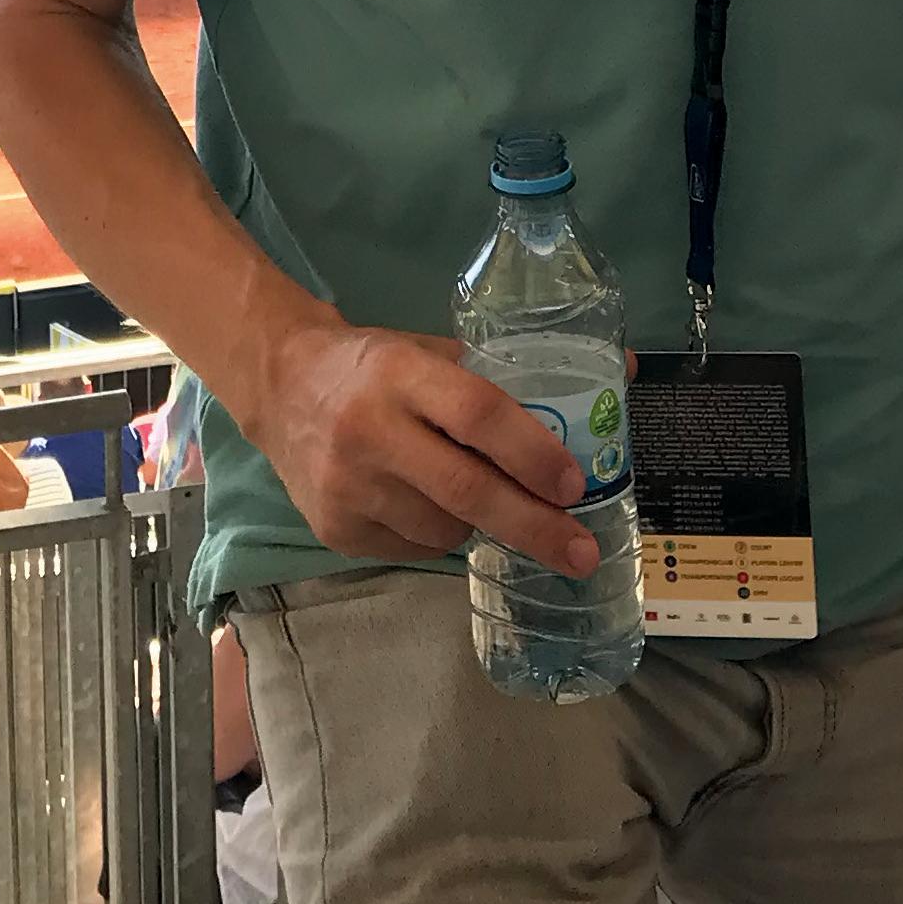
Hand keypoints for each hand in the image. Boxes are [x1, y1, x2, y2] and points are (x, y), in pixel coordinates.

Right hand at [237, 317, 597, 576]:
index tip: (574, 483)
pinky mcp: (335, 529)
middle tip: (583, 552)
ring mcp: (348, 487)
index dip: (530, 451)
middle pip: (467, 490)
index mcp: (401, 374)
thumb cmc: (374, 365)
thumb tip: (623, 371)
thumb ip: (507, 372)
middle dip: (534, 526)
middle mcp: (371, 431)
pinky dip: (438, 534)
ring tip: (480, 497)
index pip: (477, 413)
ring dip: (481, 525)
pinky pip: (412, 548)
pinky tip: (429, 505)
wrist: (279, 385)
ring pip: (444, 529)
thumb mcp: (430, 351)